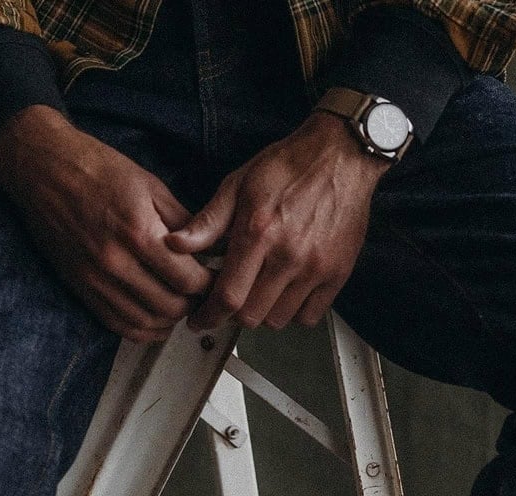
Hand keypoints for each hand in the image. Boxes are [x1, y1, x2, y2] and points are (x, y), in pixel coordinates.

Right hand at [0, 106, 212, 342]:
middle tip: (203, 292)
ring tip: (181, 304)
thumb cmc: (93, 168)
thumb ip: (182, 221)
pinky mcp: (81, 288)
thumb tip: (209, 247)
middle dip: (194, 302)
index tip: (216, 278)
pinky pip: (117, 325)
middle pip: (171, 306)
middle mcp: (116, 262)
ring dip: (170, 319)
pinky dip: (143, 329)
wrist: (43, 170)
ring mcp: (95, 280)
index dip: (210, 284)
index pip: (188, 279)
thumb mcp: (149, 184)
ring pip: (147, 322)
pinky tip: (156, 319)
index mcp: (138, 232)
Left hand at [166, 111, 388, 330]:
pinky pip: (309, 316)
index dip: (209, 315)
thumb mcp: (238, 185)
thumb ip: (207, 221)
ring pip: (278, 320)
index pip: (227, 296)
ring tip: (258, 291)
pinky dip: (293, 312)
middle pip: (251, 316)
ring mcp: (316, 267)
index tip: (201, 318)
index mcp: (258, 232)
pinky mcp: (338, 272)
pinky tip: (285, 292)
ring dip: (262, 313)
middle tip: (230, 298)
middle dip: (232, 313)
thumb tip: (175, 244)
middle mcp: (289, 254)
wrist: (341, 155)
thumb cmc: (290, 165)